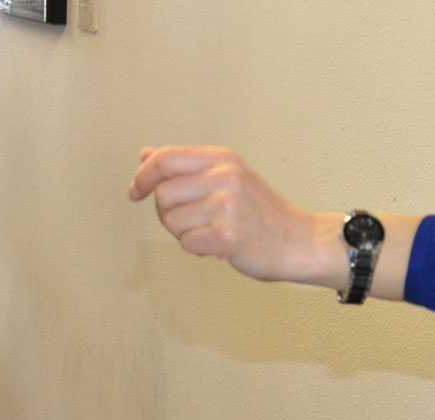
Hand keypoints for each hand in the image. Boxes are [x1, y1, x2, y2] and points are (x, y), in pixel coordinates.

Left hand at [129, 146, 350, 288]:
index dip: (143, 176)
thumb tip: (146, 154)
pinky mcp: (227, 236)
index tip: (135, 190)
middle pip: (163, 194)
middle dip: (167, 213)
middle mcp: (225, 177)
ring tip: (208, 232)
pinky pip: (187, 243)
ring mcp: (227, 206)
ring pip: (172, 221)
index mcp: (223, 158)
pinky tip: (216, 245)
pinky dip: (196, 249)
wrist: (299, 240)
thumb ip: (186, 166)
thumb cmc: (261, 213)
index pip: (165, 159)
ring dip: (183, 233)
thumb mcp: (228, 176)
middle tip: (190, 221)